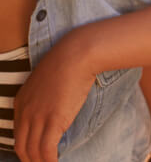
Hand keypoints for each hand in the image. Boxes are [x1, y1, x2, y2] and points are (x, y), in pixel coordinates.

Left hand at [14, 31, 97, 161]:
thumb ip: (45, 96)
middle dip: (29, 160)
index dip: (25, 149)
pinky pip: (46, 149)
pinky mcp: (53, 120)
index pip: (18, 134)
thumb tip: (56, 106)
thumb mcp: (49, 80)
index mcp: (21, 102)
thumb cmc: (68, 62)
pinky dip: (49, 161)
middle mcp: (25, 112)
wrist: (76, 54)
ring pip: (32, 151)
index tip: (35, 155)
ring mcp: (38, 117)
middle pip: (21, 147)